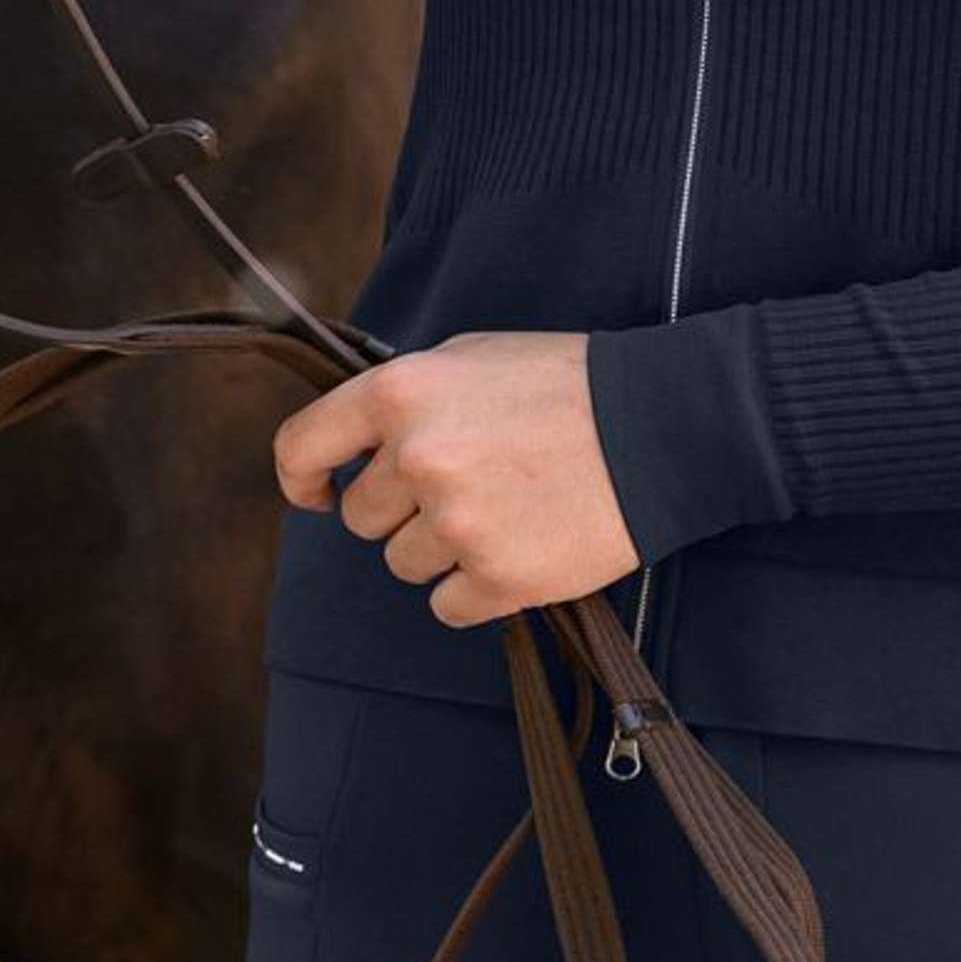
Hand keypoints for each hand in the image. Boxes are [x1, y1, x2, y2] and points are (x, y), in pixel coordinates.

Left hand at [272, 330, 640, 628]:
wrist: (658, 426)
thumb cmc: (566, 383)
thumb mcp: (472, 356)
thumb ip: (406, 398)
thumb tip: (359, 443)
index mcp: (403, 393)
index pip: (302, 447)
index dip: (303, 478)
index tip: (321, 494)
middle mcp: (419, 458)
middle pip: (361, 518)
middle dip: (399, 509)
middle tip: (464, 484)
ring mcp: (457, 524)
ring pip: (404, 565)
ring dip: (442, 548)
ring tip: (503, 507)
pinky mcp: (498, 580)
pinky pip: (448, 605)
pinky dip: (477, 587)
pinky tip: (519, 544)